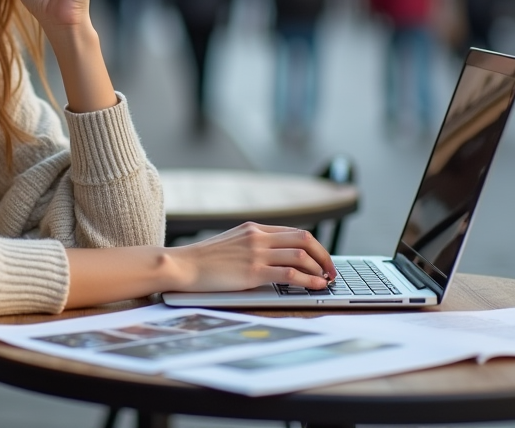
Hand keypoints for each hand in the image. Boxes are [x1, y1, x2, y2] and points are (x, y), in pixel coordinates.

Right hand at [165, 222, 336, 292]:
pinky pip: (289, 274)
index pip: (294, 232)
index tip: (321, 259)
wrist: (184, 265)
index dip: (314, 246)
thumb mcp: (233, 243)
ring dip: (319, 268)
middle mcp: (258, 237)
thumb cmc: (205, 260)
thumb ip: (253, 245)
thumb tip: (275, 257)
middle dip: (323, 255)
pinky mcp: (253, 272)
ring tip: (326, 280)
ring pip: (301, 255)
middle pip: (304, 239)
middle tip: (330, 270)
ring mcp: (256, 253)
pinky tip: (316, 286)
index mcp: (254, 228)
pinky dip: (308, 280)